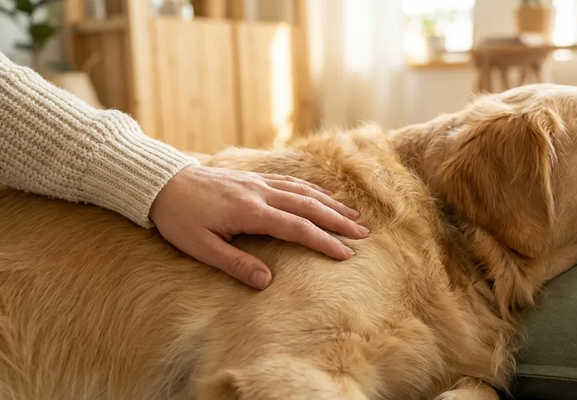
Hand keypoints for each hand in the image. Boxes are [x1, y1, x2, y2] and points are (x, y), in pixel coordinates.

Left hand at [149, 165, 367, 289]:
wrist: (162, 183)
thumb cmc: (179, 218)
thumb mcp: (200, 247)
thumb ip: (235, 264)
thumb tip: (266, 282)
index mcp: (250, 212)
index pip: (296, 228)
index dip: (324, 241)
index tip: (345, 254)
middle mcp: (261, 193)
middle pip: (309, 206)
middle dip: (338, 221)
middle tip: (363, 234)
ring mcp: (259, 183)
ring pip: (304, 191)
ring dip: (331, 204)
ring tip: (353, 216)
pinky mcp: (254, 178)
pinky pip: (291, 182)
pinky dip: (313, 189)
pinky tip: (324, 196)